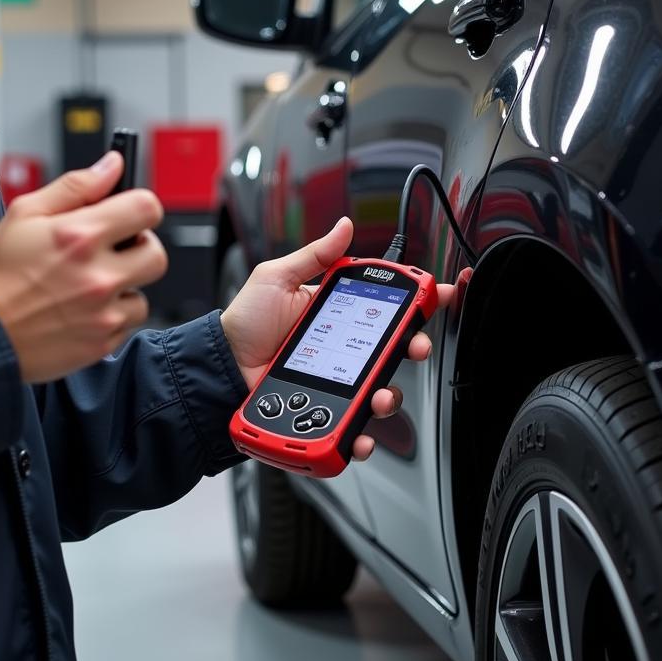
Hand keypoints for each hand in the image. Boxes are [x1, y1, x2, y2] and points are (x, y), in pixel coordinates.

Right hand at [0, 152, 167, 382]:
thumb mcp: (25, 214)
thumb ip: (76, 186)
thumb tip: (112, 165)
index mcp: (80, 236)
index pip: (147, 208)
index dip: (139, 207)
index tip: (128, 214)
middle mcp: (98, 276)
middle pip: (156, 254)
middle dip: (138, 249)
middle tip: (111, 252)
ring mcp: (103, 313)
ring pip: (144, 293)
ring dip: (124, 287)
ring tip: (89, 286)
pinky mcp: (102, 343)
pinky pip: (127, 323)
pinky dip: (111, 317)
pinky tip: (82, 310)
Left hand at [221, 218, 464, 461]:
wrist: (222, 367)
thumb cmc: (244, 322)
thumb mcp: (277, 278)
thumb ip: (314, 255)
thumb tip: (344, 226)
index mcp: (337, 313)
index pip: (385, 306)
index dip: (417, 302)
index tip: (440, 295)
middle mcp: (343, 349)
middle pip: (393, 351)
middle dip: (414, 348)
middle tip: (415, 346)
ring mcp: (336, 382)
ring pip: (380, 391)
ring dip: (390, 395)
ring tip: (380, 394)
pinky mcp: (325, 411)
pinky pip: (353, 425)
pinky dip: (364, 434)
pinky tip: (362, 432)